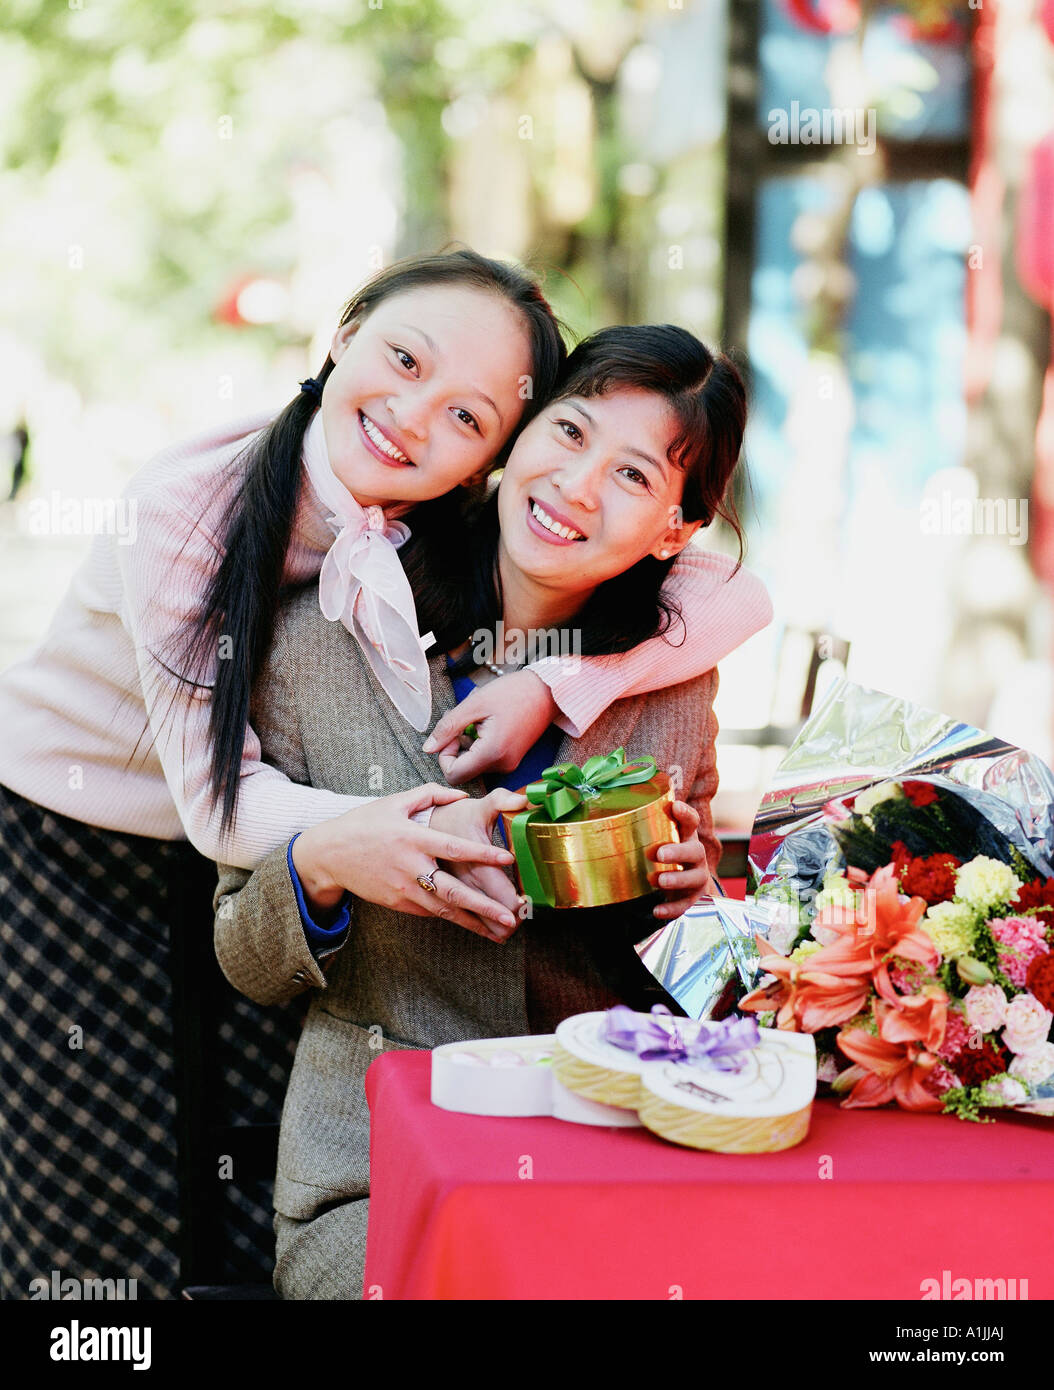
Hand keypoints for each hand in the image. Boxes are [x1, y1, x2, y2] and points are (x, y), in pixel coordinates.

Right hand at [291, 783, 520, 943]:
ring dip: (473, 921)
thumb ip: (430, 794)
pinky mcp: (397, 903)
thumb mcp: (395, 801)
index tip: (507, 859)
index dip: (482, 854)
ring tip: (500, 932)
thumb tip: (462, 794)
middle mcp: (410, 867)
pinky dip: (451, 915)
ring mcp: (403, 889)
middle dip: (485, 906)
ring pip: (444, 910)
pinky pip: (429, 911)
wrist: (329, 854)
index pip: (454, 847)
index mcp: (413, 838)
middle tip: (511, 917)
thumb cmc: (364, 823)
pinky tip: (471, 920)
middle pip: (453, 891)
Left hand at [422, 669, 558, 785]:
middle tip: (463, 721)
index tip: (452, 733)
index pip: (453, 774)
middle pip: (464, 770)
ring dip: (468, 743)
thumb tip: (428, 748)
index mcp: (492, 754)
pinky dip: (479, 743)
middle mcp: (502, 765)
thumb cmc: (513, 692)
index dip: (444, 756)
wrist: (549, 690)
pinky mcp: (512, 758)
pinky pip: (487, 758)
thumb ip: (448, 727)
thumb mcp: (474, 704)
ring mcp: (509, 763)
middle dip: (456, 747)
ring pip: (474, 763)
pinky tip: (486, 722)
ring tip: (477, 718)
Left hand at [651, 799, 715, 918]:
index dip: (685, 814)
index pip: (691, 822)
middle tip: (659, 854)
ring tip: (657, 880)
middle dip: (678, 852)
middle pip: (695, 851)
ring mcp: (696, 877)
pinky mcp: (692, 898)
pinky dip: (672, 909)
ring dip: (676, 879)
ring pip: (694, 878)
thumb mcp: (656, 838)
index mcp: (686, 837)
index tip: (674, 806)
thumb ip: (640, 823)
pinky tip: (657, 911)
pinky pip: (686, 905)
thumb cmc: (664, 853)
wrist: (681, 883)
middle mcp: (695, 856)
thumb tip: (607, 801)